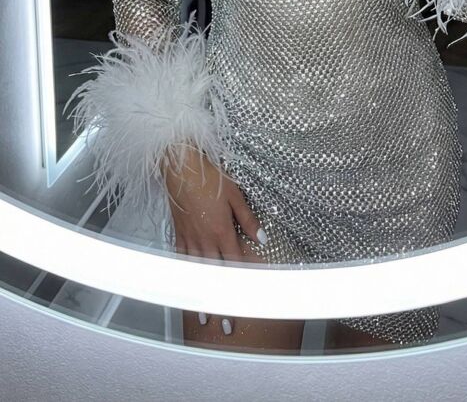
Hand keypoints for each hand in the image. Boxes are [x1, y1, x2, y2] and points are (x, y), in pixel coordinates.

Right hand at [164, 146, 266, 337]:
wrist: (180, 166)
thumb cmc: (209, 176)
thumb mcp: (236, 195)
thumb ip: (248, 219)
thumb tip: (262, 238)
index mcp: (221, 231)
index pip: (234, 265)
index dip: (240, 287)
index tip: (243, 306)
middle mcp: (204, 239)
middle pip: (214, 276)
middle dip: (219, 303)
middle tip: (224, 325)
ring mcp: (189, 237)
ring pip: (196, 272)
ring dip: (200, 296)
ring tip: (203, 316)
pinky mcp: (178, 231)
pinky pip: (181, 258)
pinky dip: (185, 274)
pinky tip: (186, 284)